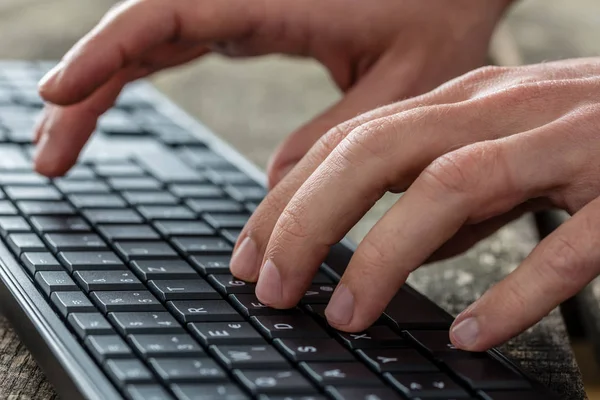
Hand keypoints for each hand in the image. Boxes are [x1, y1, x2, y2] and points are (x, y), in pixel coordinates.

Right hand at [34, 0, 510, 180]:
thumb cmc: (446, 10)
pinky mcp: (248, 16)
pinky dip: (138, 73)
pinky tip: (121, 100)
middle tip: (50, 158)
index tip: (57, 97)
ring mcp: (242, 4)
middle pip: (140, 33)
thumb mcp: (407, 83)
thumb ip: (340, 137)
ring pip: (149, 38)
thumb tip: (277, 190)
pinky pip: (176, 41)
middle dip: (87, 91)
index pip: (166, 17)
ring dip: (102, 87)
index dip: (105, 55)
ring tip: (64, 144)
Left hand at [230, 58, 599, 350]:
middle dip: (309, 222)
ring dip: (384, 256)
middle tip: (271, 287)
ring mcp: (565, 142)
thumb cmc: (587, 130)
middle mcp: (501, 110)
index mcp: (463, 102)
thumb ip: (446, 189)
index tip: (250, 255)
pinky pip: (565, 245)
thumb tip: (391, 242)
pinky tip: (472, 334)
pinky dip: (513, 292)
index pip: (350, 144)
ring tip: (344, 314)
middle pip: (376, 153)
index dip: (287, 199)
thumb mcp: (500, 147)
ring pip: (451, 185)